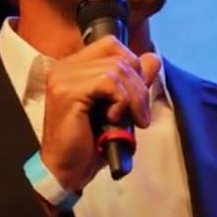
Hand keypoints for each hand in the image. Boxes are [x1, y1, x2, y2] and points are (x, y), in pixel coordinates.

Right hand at [39, 36, 160, 193]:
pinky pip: (108, 83)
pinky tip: (114, 119)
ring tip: (132, 120)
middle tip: (141, 115)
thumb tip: (153, 58)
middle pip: (118, 57)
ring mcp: (63, 77)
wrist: (67, 170)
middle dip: (139, 87)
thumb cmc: (89, 143)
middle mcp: (65, 67)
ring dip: (133, 97)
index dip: (132, 65)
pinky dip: (121, 101)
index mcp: (74, 67)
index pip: (111, 45)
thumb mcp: (120, 107)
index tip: (137, 96)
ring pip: (116, 69)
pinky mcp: (66, 92)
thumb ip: (134, 81)